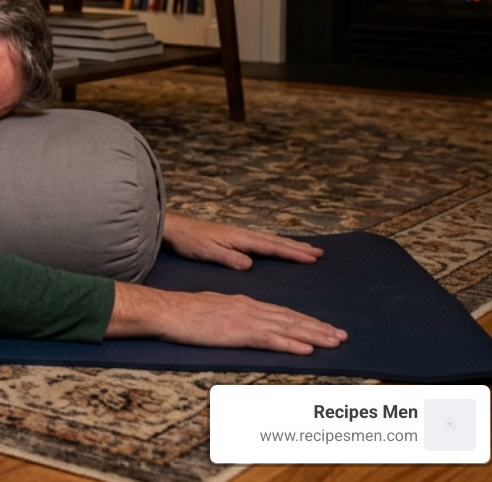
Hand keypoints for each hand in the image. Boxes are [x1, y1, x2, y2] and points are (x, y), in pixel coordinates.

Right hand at [108, 281, 346, 353]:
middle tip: (342, 336)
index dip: (305, 320)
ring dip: (313, 335)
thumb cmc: (183, 312)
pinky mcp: (237, 332)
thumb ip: (233, 313)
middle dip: (318, 327)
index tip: (324, 327)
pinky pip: (270, 339)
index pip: (281, 312)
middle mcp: (249, 308)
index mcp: (243, 303)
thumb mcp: (213, 308)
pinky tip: (307, 349)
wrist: (166, 310)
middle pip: (291, 318)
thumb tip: (245, 319)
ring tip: (334, 341)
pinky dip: (291, 343)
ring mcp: (245, 319)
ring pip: (287, 327)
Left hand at [162, 212, 322, 270]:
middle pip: (276, 241)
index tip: (312, 258)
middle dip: (298, 248)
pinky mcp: (233, 237)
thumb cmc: (188, 240)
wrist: (172, 227)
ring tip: (307, 249)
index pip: (271, 247)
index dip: (292, 253)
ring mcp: (238, 234)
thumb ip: (228, 258)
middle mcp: (243, 234)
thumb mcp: (207, 251)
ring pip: (270, 240)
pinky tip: (277, 247)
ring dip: (290, 245)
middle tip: (320, 253)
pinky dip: (275, 244)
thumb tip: (250, 265)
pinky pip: (261, 241)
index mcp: (240, 238)